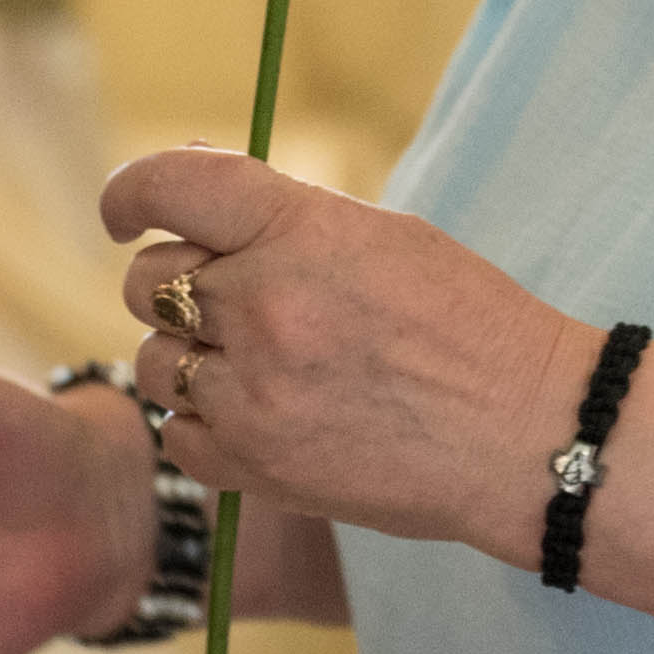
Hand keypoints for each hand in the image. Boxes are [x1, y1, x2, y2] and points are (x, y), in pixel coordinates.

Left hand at [105, 146, 587, 556]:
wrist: (527, 434)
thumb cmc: (467, 324)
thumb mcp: (382, 236)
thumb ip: (281, 217)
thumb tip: (188, 192)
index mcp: (297, 229)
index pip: (168, 186)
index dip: (129, 193)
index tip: (125, 213)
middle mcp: (263, 304)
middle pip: (149, 280)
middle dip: (177, 285)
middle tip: (231, 303)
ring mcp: (253, 392)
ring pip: (154, 360)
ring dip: (188, 357)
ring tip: (258, 366)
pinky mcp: (253, 467)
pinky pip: (177, 434)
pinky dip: (204, 425)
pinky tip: (259, 417)